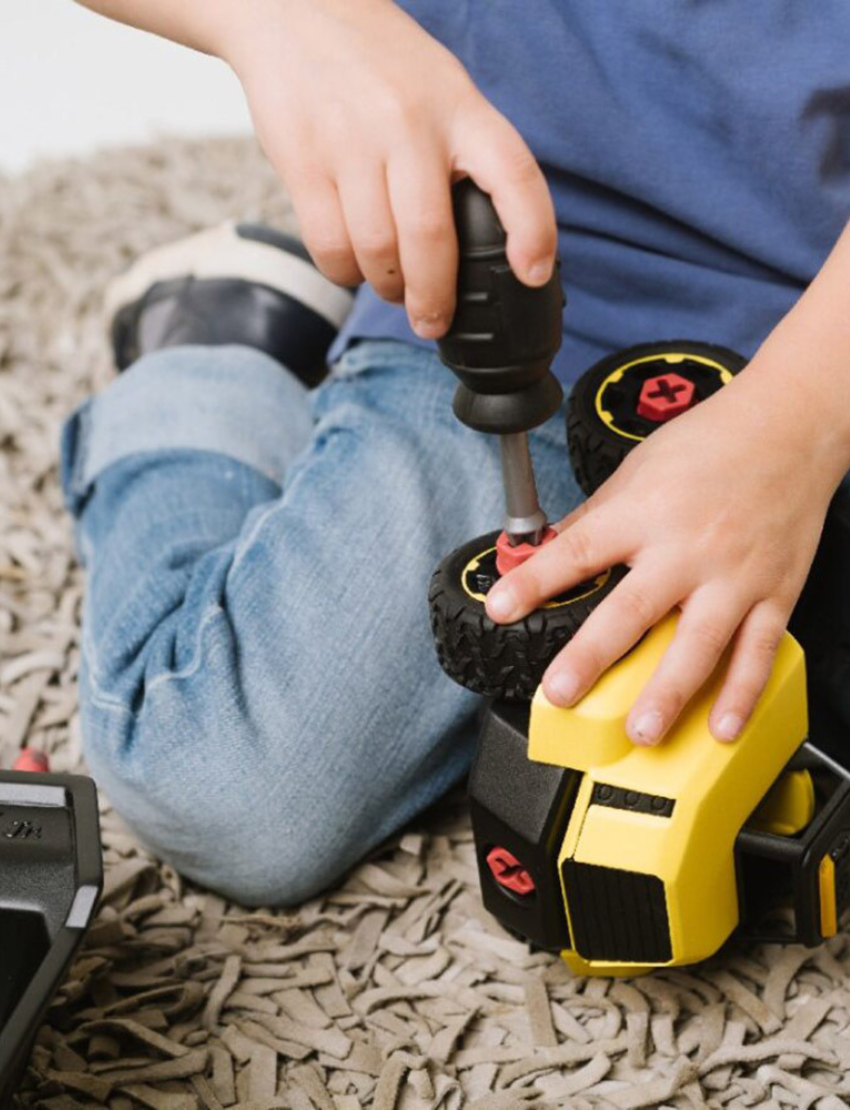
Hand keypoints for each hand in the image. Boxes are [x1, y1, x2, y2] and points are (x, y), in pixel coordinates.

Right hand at [224, 0, 555, 337]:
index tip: (532, 274)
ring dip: (388, 288)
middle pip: (430, 239)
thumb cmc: (377, 64)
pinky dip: (346, 273)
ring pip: (377, 253)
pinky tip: (354, 266)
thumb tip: (492, 243)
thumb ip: (466, 154)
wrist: (290, 11)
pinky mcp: (303, 162)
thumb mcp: (442, 90)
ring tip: (392, 287)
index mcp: (460, 108)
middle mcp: (409, 124)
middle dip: (434, 298)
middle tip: (434, 322)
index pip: (514, 173)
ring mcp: (352, 143)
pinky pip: (330, 247)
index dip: (532, 231)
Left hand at [485, 351, 846, 744]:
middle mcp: (687, 547)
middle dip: (592, 655)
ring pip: (698, 643)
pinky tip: (721, 727)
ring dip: (668, 692)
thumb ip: (595, 517)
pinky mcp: (774, 593)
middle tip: (561, 691)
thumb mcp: (637, 469)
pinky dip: (741, 693)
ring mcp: (733, 575)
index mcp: (644, 512)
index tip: (502, 608)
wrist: (791, 427)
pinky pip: (757, 652)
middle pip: (632, 609)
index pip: (579, 551)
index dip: (536, 582)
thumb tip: (548, 551)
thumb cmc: (712, 443)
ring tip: (641, 732)